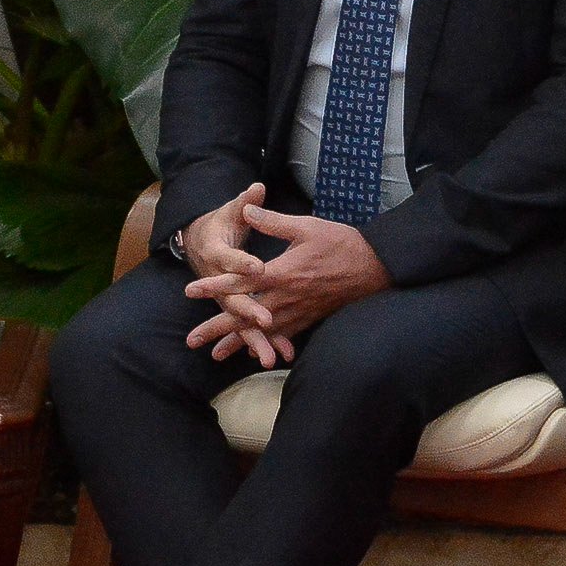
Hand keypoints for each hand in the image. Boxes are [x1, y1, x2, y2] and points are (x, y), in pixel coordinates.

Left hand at [182, 204, 389, 364]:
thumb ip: (273, 221)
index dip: (214, 287)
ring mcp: (298, 311)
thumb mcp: (307, 226)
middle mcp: (286, 297)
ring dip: (237, 343)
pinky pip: (283, 335)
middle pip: (245, 316)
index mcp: (281, 273)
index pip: (240, 282)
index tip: (190, 291)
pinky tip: (253, 354)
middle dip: (218, 329)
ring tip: (215, 355)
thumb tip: (247, 210)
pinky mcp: (309, 318)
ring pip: (261, 332)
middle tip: (191, 341)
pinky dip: (267, 345)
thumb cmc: (341, 243)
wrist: (375, 268)